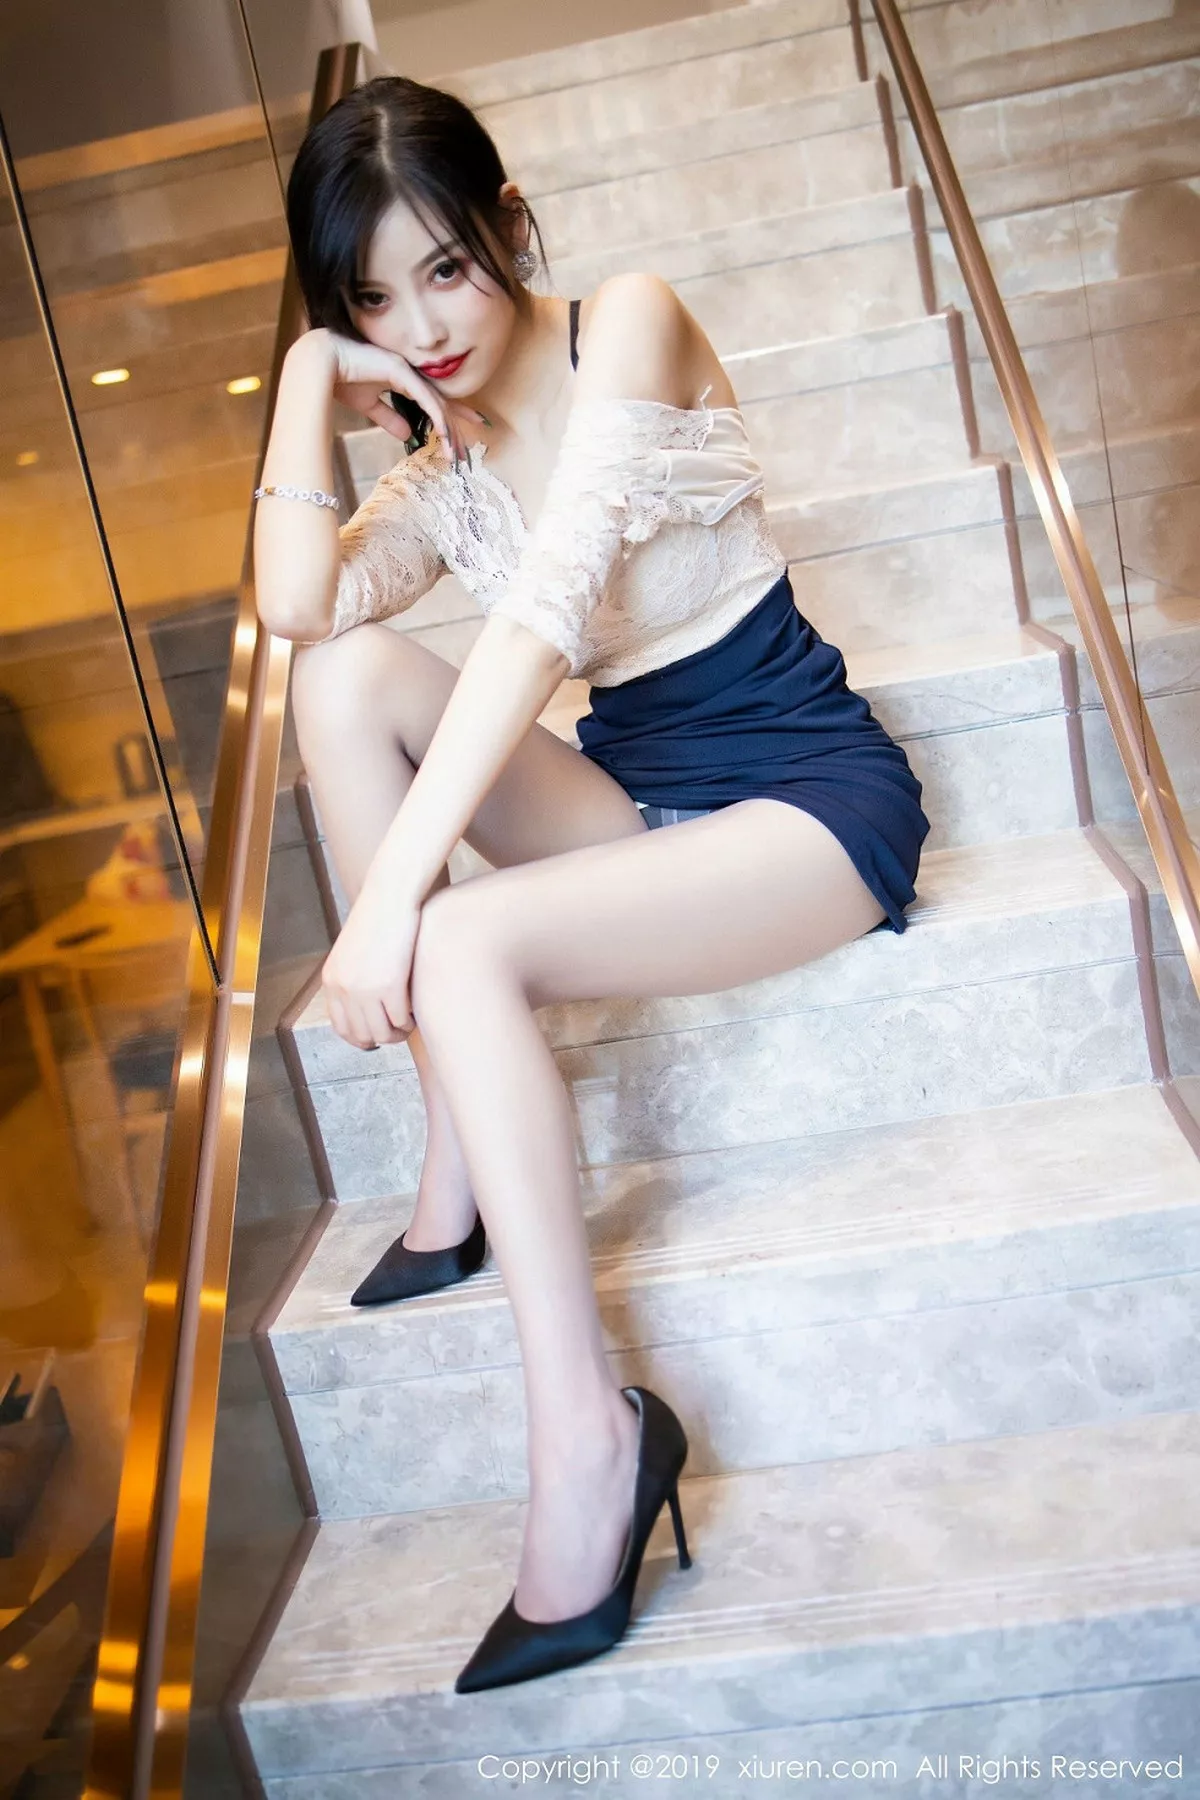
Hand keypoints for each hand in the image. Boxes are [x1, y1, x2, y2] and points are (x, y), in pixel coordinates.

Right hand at [291, 327, 484, 461]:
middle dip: (456, 429)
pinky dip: (437, 418)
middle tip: (465, 453)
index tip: (464, 433)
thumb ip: (389, 418)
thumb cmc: (341, 378)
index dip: (452, 416)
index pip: (434, 400)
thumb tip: (407, 434)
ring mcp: (408, 371)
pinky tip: (445, 435)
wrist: (321, 362)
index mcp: (404, 379)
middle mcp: (411, 374)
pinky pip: (426, 399)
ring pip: (437, 404)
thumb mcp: (369, 406)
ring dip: (448, 431)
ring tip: (455, 454)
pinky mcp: (402, 373)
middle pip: (441, 404)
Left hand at [321, 885, 421, 1050]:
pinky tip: (415, 1010)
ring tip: (408, 1022)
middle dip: (382, 1038)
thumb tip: (364, 1008)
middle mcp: (344, 989)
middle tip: (398, 1030)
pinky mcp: (390, 985)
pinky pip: (401, 1019)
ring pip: (383, 1033)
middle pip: (363, 1035)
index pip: (340, 1028)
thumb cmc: (377, 919)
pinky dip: (410, 1021)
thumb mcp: (352, 952)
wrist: (390, 897)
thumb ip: (352, 979)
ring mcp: (365, 989)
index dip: (359, 1038)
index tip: (375, 1039)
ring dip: (398, 1033)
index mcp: (332, 981)